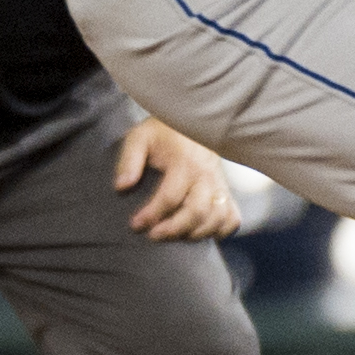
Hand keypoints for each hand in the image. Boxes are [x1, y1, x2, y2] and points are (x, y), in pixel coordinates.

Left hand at [117, 117, 242, 239]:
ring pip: (217, 218)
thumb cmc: (162, 132)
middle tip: (153, 235)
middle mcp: (206, 175)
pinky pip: (232, 217)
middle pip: (197, 211)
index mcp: (185, 161)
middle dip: (174, 229)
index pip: (170, 196)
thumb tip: (122, 186)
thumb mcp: (140, 138)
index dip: (152, 215)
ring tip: (174, 236)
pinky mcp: (226, 190)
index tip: (135, 224)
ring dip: (196, 233)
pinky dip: (221, 230)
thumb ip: (129, 161)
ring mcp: (220, 184)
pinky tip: (201, 232)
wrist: (191, 118)